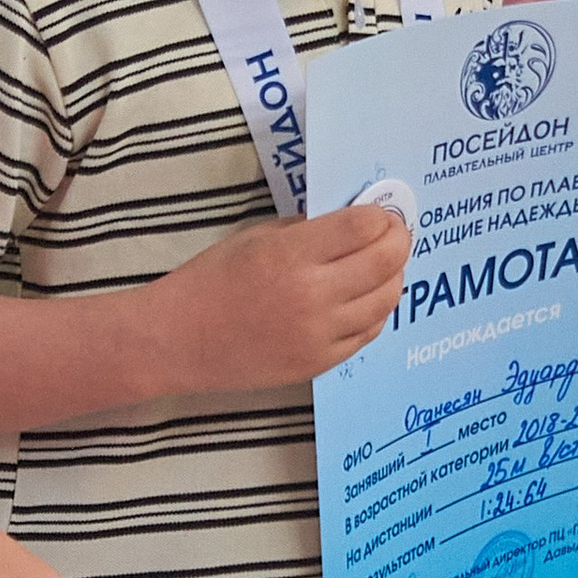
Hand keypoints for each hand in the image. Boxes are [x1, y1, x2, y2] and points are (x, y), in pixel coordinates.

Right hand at [153, 206, 411, 395]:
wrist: (178, 341)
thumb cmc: (210, 281)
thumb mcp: (255, 237)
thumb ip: (307, 230)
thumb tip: (353, 226)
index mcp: (290, 255)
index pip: (363, 228)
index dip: (381, 217)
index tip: (381, 214)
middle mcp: (311, 295)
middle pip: (385, 262)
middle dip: (398, 241)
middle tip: (396, 235)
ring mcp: (319, 335)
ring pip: (385, 300)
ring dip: (394, 277)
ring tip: (386, 266)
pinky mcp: (319, 363)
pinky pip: (368, 333)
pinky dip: (376, 311)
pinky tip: (368, 299)